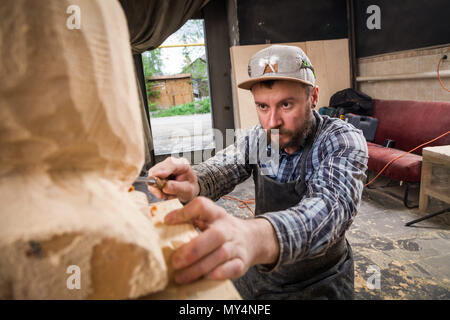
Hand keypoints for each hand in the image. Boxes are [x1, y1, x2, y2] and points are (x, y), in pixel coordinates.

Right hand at [147, 157, 199, 203]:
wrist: (189, 188)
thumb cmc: (190, 187)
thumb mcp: (188, 190)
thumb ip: (178, 187)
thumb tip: (165, 187)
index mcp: (182, 164)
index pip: (170, 164)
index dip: (162, 171)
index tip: (157, 179)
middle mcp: (171, 163)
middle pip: (157, 169)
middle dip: (157, 183)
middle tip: (161, 194)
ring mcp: (164, 167)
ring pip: (152, 176)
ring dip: (157, 188)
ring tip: (166, 194)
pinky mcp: (158, 173)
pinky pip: (152, 181)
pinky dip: (156, 189)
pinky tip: (164, 191)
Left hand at [164, 197, 279, 283]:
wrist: (253, 239)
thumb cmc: (222, 230)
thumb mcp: (209, 219)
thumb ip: (190, 219)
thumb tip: (164, 222)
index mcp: (217, 215)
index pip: (203, 206)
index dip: (185, 212)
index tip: (167, 220)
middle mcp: (228, 229)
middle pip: (214, 236)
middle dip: (193, 250)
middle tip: (175, 261)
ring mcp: (236, 246)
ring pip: (220, 256)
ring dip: (198, 268)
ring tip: (180, 276)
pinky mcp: (241, 263)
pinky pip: (231, 269)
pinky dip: (217, 274)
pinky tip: (202, 278)